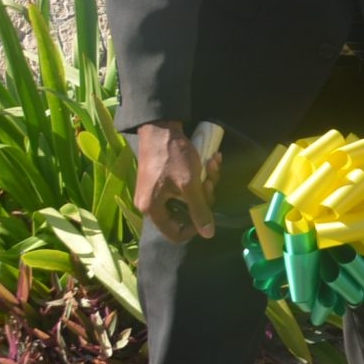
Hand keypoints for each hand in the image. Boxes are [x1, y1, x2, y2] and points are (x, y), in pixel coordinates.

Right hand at [134, 121, 219, 241]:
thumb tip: (208, 235)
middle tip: (209, 180)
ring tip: (212, 164)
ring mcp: (158, 192)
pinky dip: (200, 175)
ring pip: (190, 198)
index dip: (196, 227)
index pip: (176, 234)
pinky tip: (211, 160)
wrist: (161, 128)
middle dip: (204, 197)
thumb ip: (199, 211)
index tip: (208, 211)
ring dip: (206, 182)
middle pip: (186, 214)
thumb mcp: (189, 185)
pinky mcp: (165, 181)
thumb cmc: (172, 156)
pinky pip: (186, 187)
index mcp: (153, 209)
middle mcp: (152, 204)